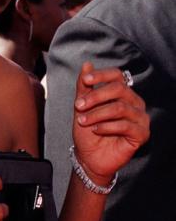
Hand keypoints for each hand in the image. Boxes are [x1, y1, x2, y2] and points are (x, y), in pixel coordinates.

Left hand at [73, 62, 149, 183]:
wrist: (89, 156)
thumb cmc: (87, 131)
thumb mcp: (81, 106)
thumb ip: (84, 87)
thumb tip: (87, 65)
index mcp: (122, 93)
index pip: (117, 76)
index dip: (101, 75)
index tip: (85, 80)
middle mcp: (134, 103)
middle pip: (119, 89)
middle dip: (95, 96)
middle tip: (78, 106)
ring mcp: (140, 118)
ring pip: (120, 108)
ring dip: (97, 114)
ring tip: (82, 121)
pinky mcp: (142, 134)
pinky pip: (125, 125)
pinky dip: (106, 127)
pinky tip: (96, 130)